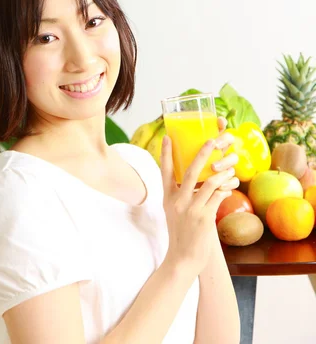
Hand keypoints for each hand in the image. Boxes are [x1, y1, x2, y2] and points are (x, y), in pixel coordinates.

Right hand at [160, 117, 238, 274]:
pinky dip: (225, 189)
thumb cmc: (181, 234)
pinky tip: (230, 186)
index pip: (165, 170)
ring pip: (210, 183)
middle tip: (211, 140)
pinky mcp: (204, 218)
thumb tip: (194, 179)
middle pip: (191, 171)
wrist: (183, 259)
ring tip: (230, 167)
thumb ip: (179, 195)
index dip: (166, 153)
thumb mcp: (173, 212)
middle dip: (202, 153)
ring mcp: (191, 209)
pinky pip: (218, 197)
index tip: (167, 136)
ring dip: (222, 173)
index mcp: (168, 197)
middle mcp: (178, 200)